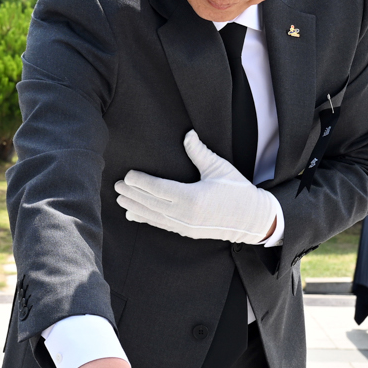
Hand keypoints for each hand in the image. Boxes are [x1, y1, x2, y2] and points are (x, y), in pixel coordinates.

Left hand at [117, 131, 278, 243]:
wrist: (252, 219)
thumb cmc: (237, 190)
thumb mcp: (219, 168)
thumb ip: (200, 153)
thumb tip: (188, 134)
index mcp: (192, 198)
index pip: (158, 189)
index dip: (141, 182)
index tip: (127, 175)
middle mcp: (185, 215)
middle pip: (151, 204)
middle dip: (132, 195)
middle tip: (115, 186)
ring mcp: (185, 226)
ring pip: (154, 216)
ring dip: (135, 208)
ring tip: (120, 200)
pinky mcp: (187, 232)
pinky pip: (162, 225)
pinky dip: (146, 219)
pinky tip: (133, 215)